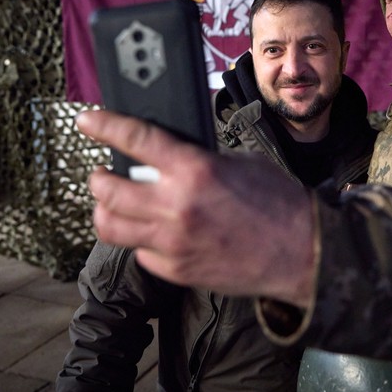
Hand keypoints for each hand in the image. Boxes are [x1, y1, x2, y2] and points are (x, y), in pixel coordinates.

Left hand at [76, 109, 315, 306]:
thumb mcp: (240, 164)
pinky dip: (141, 239)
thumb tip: (170, 157)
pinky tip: (154, 232)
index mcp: (196, 171)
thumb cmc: (279, 203)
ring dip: (106, 210)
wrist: (302, 251)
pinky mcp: (177, 271)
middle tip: (104, 172)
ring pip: (111, 226)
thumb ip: (200, 160)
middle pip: (108, 189)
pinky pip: (140, 252)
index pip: (134, 140)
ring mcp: (173, 242)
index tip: (88, 121)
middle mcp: (177, 207)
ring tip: (115, 203)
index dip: (104, 126)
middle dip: (99, 177)